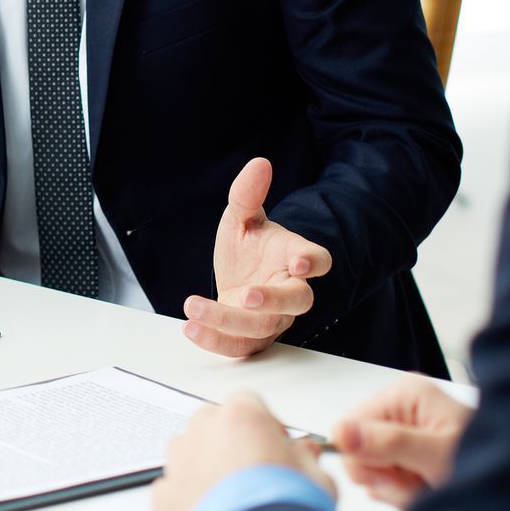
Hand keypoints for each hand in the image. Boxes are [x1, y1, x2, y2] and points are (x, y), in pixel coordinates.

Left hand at [153, 392, 333, 510]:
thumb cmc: (283, 510)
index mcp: (241, 417)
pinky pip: (173, 489)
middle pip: (213, 423)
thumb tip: (303, 454)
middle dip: (230, 441)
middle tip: (254, 472)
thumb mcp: (315, 478)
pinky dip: (188, 499)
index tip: (276, 446)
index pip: (249, 404)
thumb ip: (305, 457)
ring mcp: (179, 463)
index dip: (264, 426)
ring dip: (206, 467)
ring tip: (233, 499)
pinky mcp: (163, 498)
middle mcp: (204, 432)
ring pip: (188, 453)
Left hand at [184, 157, 332, 356]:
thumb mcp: (241, 218)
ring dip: (227, 320)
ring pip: (262, 327)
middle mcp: (289, 290)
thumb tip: (259, 163)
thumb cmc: (247, 247)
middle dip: (273, 301)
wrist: (235, 276)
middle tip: (245, 296)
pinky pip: (240, 347)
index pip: (318, 260)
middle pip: (298, 302)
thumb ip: (247, 194)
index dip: (313, 263)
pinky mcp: (251, 338)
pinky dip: (215, 341)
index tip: (298, 262)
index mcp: (294, 257)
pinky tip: (191, 327)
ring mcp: (273, 318)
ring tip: (194, 307)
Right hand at [331, 374, 472, 508]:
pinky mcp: (412, 452)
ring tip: (427, 486)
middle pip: (359, 449)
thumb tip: (343, 433)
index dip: (363, 457)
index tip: (393, 473)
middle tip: (416, 483)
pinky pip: (388, 477)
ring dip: (396, 488)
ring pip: (372, 468)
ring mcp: (407, 431)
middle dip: (384, 476)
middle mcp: (402, 408)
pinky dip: (405, 492)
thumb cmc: (488, 462)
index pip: (348, 425)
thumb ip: (388, 443)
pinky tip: (427, 489)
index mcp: (405, 393)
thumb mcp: (435, 455)